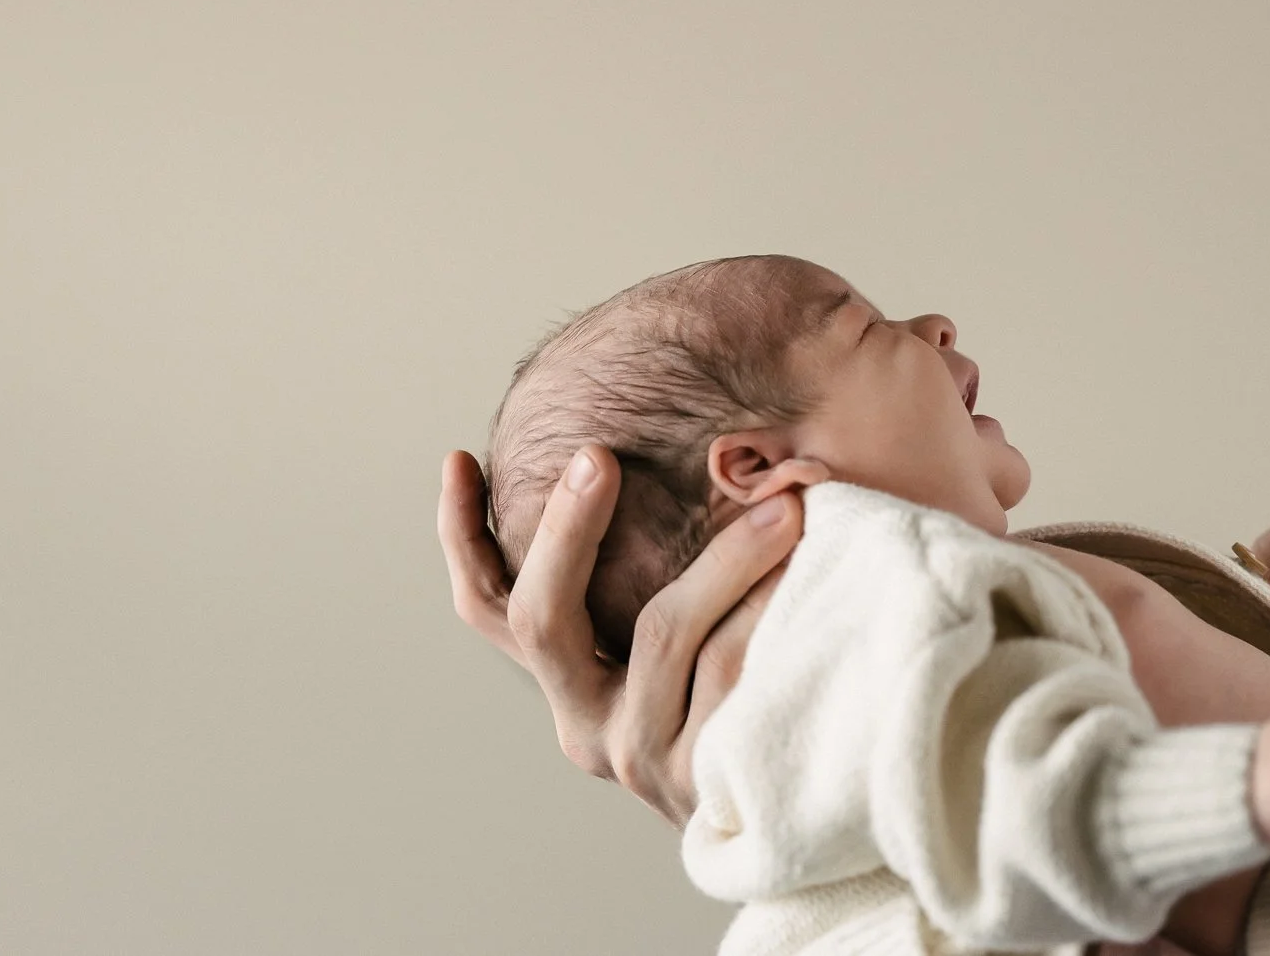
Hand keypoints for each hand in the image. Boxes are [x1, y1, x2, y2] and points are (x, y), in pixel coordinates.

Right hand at [436, 444, 802, 825]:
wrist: (798, 816)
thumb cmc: (735, 696)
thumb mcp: (677, 641)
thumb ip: (652, 575)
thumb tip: (656, 454)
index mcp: (567, 684)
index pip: (488, 609)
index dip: (462, 536)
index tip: (459, 458)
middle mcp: (587, 725)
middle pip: (544, 620)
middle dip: (565, 530)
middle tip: (598, 456)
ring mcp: (643, 756)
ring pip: (667, 635)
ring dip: (728, 557)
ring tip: (785, 503)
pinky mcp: (704, 777)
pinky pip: (737, 672)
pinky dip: (773, 610)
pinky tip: (810, 569)